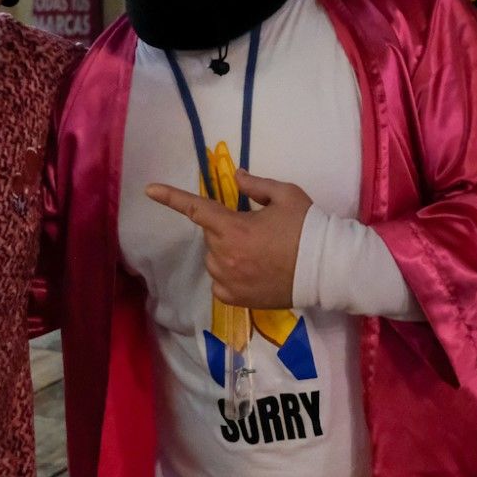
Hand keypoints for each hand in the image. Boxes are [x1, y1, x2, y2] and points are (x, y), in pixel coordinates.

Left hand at [146, 170, 312, 307]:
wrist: (326, 269)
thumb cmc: (307, 228)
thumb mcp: (285, 195)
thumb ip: (256, 185)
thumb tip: (236, 177)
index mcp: (233, 227)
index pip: (196, 209)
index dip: (170, 197)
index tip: (149, 190)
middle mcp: (224, 255)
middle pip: (211, 235)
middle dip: (227, 228)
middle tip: (257, 230)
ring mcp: (228, 280)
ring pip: (215, 259)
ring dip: (227, 252)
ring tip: (259, 253)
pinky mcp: (235, 299)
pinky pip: (220, 282)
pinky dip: (229, 274)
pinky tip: (252, 271)